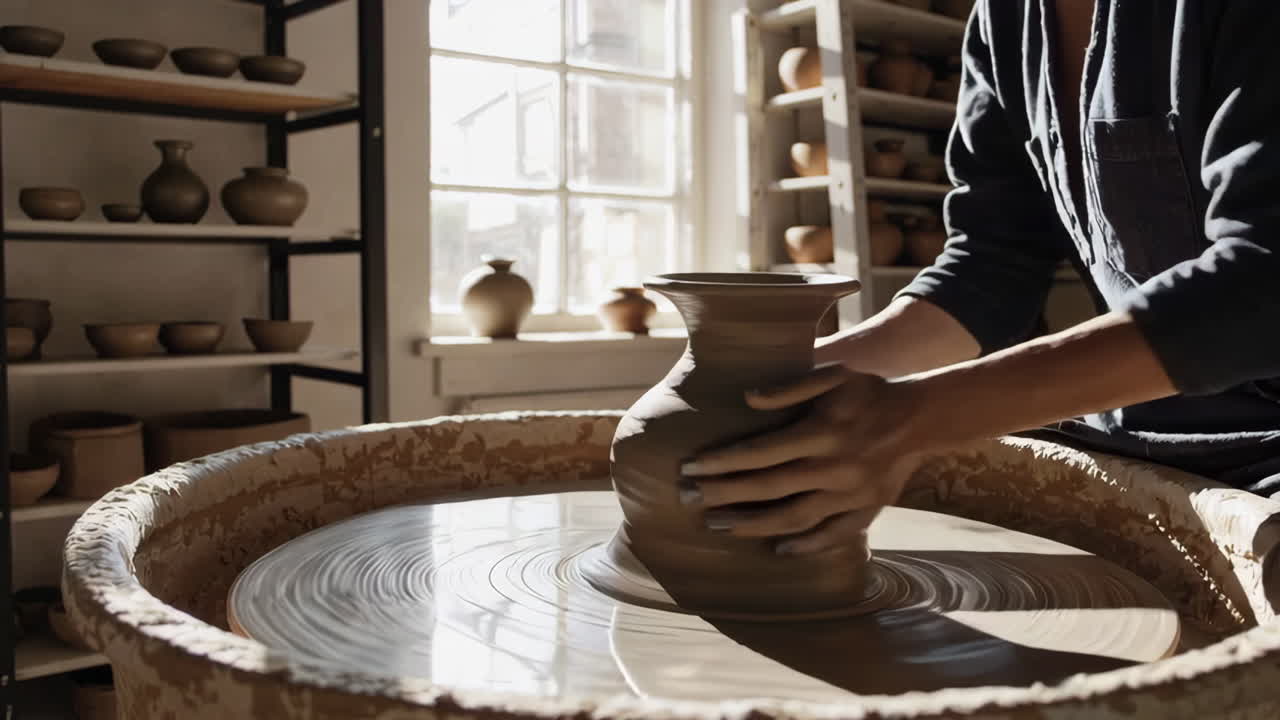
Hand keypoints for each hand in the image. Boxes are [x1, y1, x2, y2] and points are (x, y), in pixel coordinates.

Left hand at [679, 365, 921, 554]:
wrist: (923, 419)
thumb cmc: (870, 393)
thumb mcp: (835, 376)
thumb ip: (789, 387)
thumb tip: (747, 399)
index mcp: (822, 432)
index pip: (760, 452)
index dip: (722, 463)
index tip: (690, 469)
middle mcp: (834, 467)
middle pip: (768, 488)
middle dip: (724, 495)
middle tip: (688, 499)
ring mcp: (851, 494)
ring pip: (794, 517)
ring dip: (752, 525)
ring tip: (718, 525)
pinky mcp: (867, 510)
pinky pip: (833, 535)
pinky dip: (806, 544)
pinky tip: (778, 548)